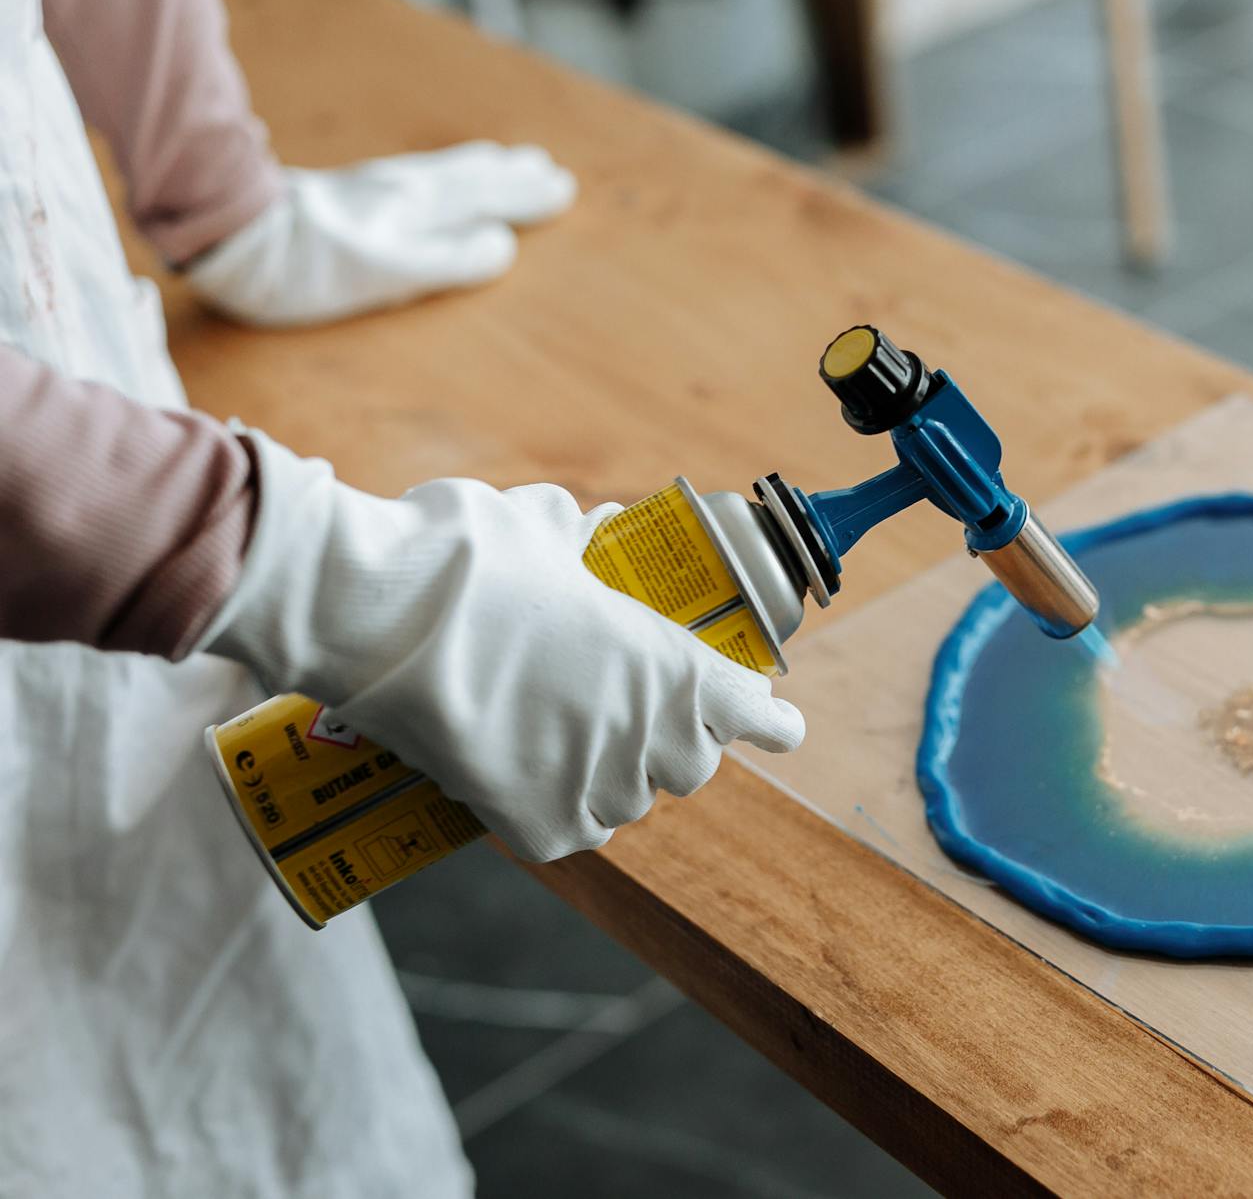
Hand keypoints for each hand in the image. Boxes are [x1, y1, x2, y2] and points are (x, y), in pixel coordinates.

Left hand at [185, 141, 575, 327]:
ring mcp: (370, 188)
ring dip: (475, 169)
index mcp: (416, 205)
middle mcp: (398, 189)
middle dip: (507, 176)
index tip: (561, 186)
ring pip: (439, 172)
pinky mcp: (342, 195)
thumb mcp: (384, 271)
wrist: (229, 236)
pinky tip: (425, 179)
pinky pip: (413, 175)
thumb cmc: (305, 265)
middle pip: (465, 177)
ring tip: (500, 163)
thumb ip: (446, 260)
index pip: (483, 197)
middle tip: (544, 166)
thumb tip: (501, 245)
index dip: (522, 196)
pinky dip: (437, 172)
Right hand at [196, 433, 803, 862]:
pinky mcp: (538, 826)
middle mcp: (649, 733)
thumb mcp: (543, 524)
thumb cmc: (464, 557)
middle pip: (692, 763)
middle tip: (635, 712)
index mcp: (672, 662)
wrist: (376, 615)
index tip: (774, 720)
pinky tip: (538, 783)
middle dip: (674, 740)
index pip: (758, 715)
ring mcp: (595, 785)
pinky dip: (561, 811)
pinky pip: (574, 831)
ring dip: (616, 775)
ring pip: (632, 799)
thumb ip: (585, 535)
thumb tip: (594, 526)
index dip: (766, 719)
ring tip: (570, 740)